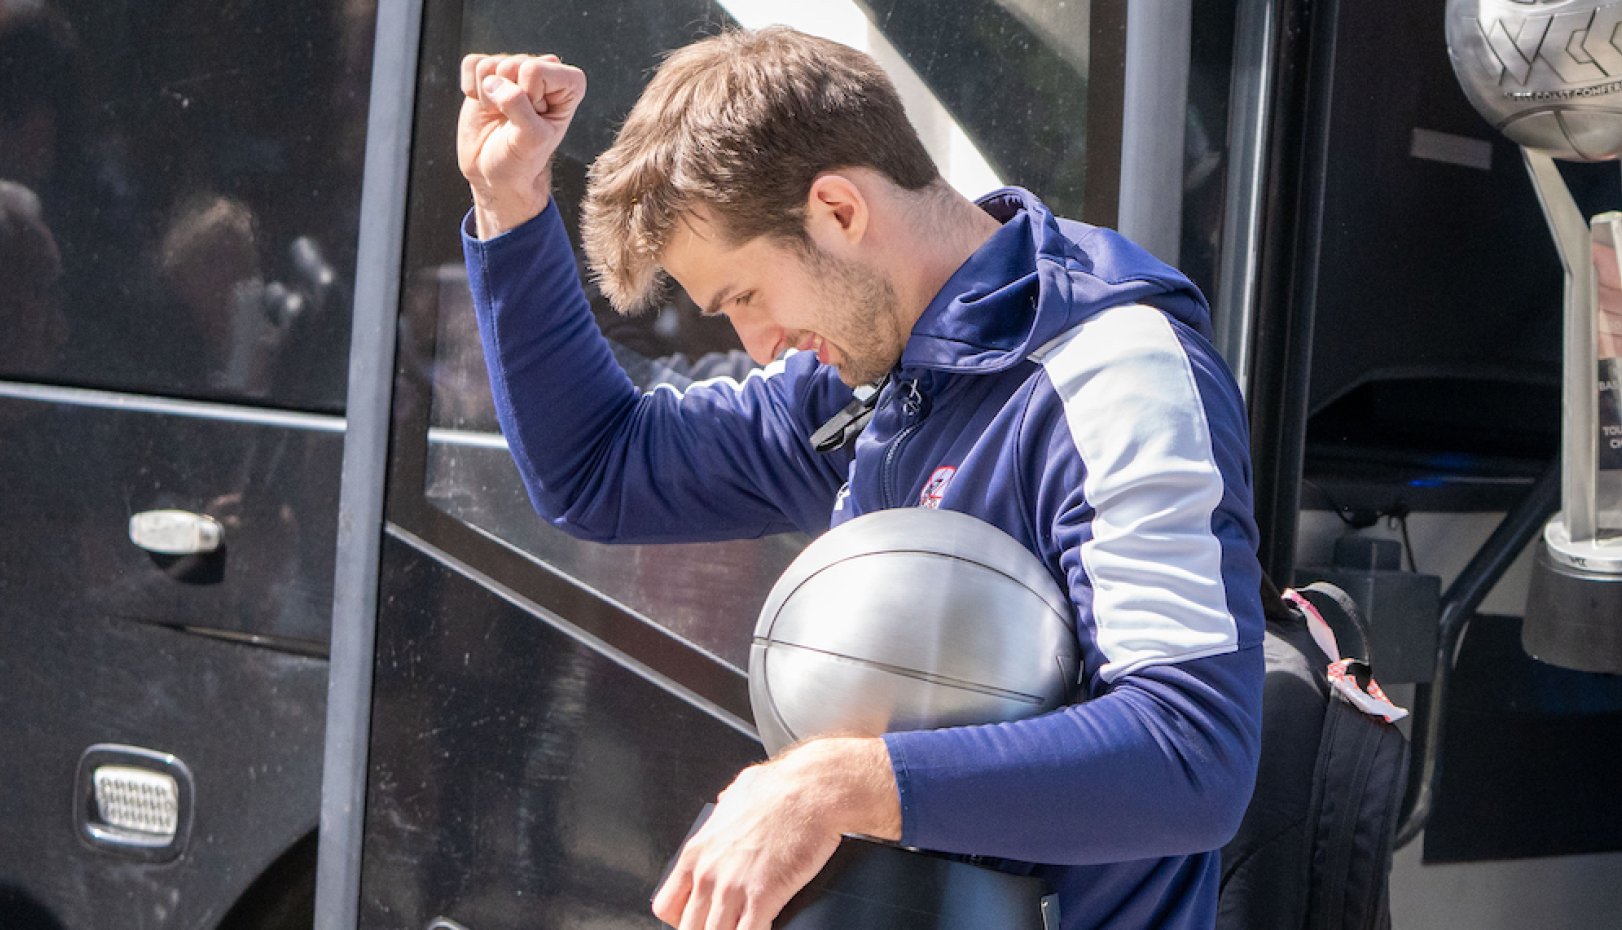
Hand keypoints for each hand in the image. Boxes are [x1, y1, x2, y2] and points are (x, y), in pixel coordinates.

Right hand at [457, 52, 586, 237]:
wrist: (495, 173)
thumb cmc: (521, 160)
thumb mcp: (530, 140)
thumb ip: (518, 106)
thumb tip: (492, 81)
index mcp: (569, 84)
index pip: (535, 70)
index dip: (527, 97)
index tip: (533, 121)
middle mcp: (544, 70)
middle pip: (511, 64)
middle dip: (506, 97)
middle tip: (514, 121)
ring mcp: (515, 70)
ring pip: (489, 65)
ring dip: (487, 97)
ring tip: (501, 116)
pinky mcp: (489, 72)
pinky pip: (471, 64)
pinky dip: (470, 89)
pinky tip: (485, 106)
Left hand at [652, 738, 900, 929]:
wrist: (809, 790)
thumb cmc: (779, 788)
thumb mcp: (737, 792)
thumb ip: (725, 806)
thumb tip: (727, 803)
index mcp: (697, 851)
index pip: (667, 905)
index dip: (682, 919)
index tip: (698, 921)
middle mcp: (708, 873)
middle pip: (688, 929)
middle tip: (724, 927)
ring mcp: (732, 888)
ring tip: (742, 929)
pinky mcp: (762, 896)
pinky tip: (765, 929)